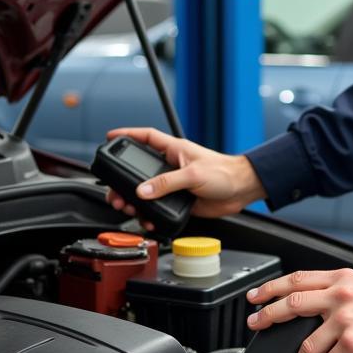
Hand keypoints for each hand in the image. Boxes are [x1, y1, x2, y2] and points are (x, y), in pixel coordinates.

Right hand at [104, 127, 264, 225]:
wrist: (242, 190)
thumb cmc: (224, 172)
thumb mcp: (193, 175)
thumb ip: (166, 183)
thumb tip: (142, 190)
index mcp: (174, 150)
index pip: (146, 137)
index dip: (127, 134)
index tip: (110, 137)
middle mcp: (172, 165)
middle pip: (139, 169)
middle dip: (123, 180)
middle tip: (114, 191)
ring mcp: (174, 183)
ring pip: (146, 190)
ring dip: (133, 200)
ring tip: (126, 207)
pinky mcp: (178, 200)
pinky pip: (158, 206)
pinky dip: (149, 213)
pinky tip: (147, 218)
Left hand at [245, 269, 352, 352]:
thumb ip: (340, 294)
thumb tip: (316, 315)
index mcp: (342, 279)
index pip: (298, 279)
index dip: (272, 287)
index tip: (256, 296)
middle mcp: (341, 295)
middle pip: (292, 304)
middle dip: (267, 316)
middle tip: (254, 325)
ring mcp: (346, 319)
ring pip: (306, 347)